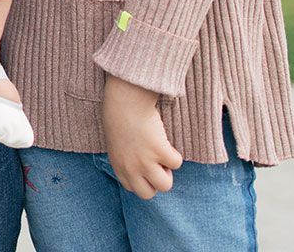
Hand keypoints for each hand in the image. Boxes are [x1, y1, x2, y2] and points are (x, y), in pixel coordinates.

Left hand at [103, 75, 182, 199]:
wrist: (124, 99)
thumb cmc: (120, 116)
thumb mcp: (117, 143)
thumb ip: (126, 158)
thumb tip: (142, 169)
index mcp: (119, 166)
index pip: (134, 188)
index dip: (143, 178)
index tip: (145, 165)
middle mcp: (131, 168)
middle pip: (148, 194)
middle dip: (155, 180)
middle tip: (155, 161)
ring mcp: (145, 161)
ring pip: (165, 185)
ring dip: (167, 170)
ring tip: (162, 154)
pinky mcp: (159, 151)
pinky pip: (176, 162)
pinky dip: (175, 153)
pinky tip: (164, 140)